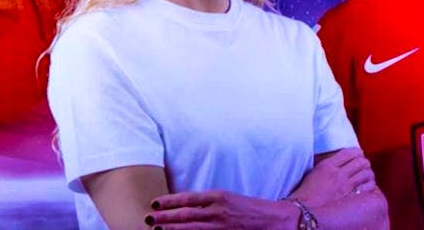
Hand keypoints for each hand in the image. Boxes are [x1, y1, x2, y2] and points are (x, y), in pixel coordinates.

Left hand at [144, 189, 296, 229]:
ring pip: (191, 229)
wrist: (275, 219)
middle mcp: (218, 210)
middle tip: (148, 220)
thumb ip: (208, 202)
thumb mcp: (228, 198)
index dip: (169, 202)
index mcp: (218, 196)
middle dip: (165, 218)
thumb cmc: (249, 208)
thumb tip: (184, 207)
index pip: (188, 198)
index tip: (154, 204)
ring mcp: (222, 226)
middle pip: (186, 215)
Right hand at [293, 147, 376, 206]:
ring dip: (368, 173)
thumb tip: (338, 159)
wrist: (306, 208)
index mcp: (327, 165)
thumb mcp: (314, 171)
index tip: (359, 154)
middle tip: (364, 165)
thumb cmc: (307, 191)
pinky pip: (367, 187)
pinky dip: (370, 185)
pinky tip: (367, 185)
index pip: (348, 153)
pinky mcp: (350, 197)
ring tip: (367, 174)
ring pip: (366, 173)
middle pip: (360, 162)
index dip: (357, 152)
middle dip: (364, 162)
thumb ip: (327, 164)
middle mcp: (338, 174)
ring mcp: (345, 186)